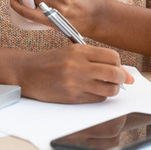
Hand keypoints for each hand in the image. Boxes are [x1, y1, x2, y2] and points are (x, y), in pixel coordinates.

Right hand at [18, 44, 134, 103]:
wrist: (27, 73)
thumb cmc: (50, 61)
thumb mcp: (72, 52)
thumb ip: (96, 58)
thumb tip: (123, 71)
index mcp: (79, 50)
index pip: (112, 57)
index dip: (118, 64)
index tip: (116, 67)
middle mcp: (78, 66)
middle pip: (113, 73)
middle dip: (121, 78)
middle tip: (118, 79)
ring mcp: (75, 83)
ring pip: (109, 89)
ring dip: (112, 89)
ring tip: (106, 86)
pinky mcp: (72, 97)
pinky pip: (97, 99)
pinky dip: (100, 96)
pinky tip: (93, 91)